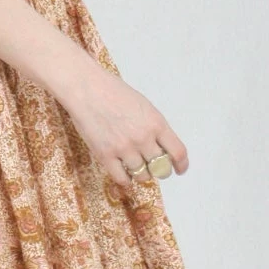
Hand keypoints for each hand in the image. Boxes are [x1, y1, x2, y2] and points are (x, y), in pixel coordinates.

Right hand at [54, 57, 189, 195]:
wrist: (86, 89)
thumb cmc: (114, 93)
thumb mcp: (144, 106)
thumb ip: (155, 128)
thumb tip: (161, 149)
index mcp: (156, 123)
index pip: (178, 153)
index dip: (181, 165)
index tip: (179, 169)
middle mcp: (143, 138)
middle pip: (161, 168)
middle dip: (160, 170)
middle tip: (153, 167)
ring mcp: (124, 148)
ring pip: (142, 175)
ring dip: (141, 174)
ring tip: (135, 166)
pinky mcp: (105, 155)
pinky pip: (122, 178)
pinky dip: (125, 179)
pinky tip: (123, 172)